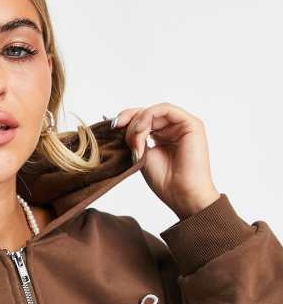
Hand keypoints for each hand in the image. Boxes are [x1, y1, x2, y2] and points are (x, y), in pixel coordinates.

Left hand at [112, 102, 220, 218]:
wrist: (182, 195)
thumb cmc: (164, 181)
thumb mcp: (141, 155)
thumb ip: (134, 138)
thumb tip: (116, 122)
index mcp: (163, 136)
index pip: (142, 120)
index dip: (126, 120)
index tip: (112, 128)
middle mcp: (174, 128)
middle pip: (146, 113)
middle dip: (130, 124)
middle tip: (126, 142)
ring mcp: (183, 125)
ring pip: (153, 111)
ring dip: (138, 124)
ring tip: (135, 143)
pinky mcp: (191, 123)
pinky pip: (164, 109)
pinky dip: (148, 117)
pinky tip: (142, 131)